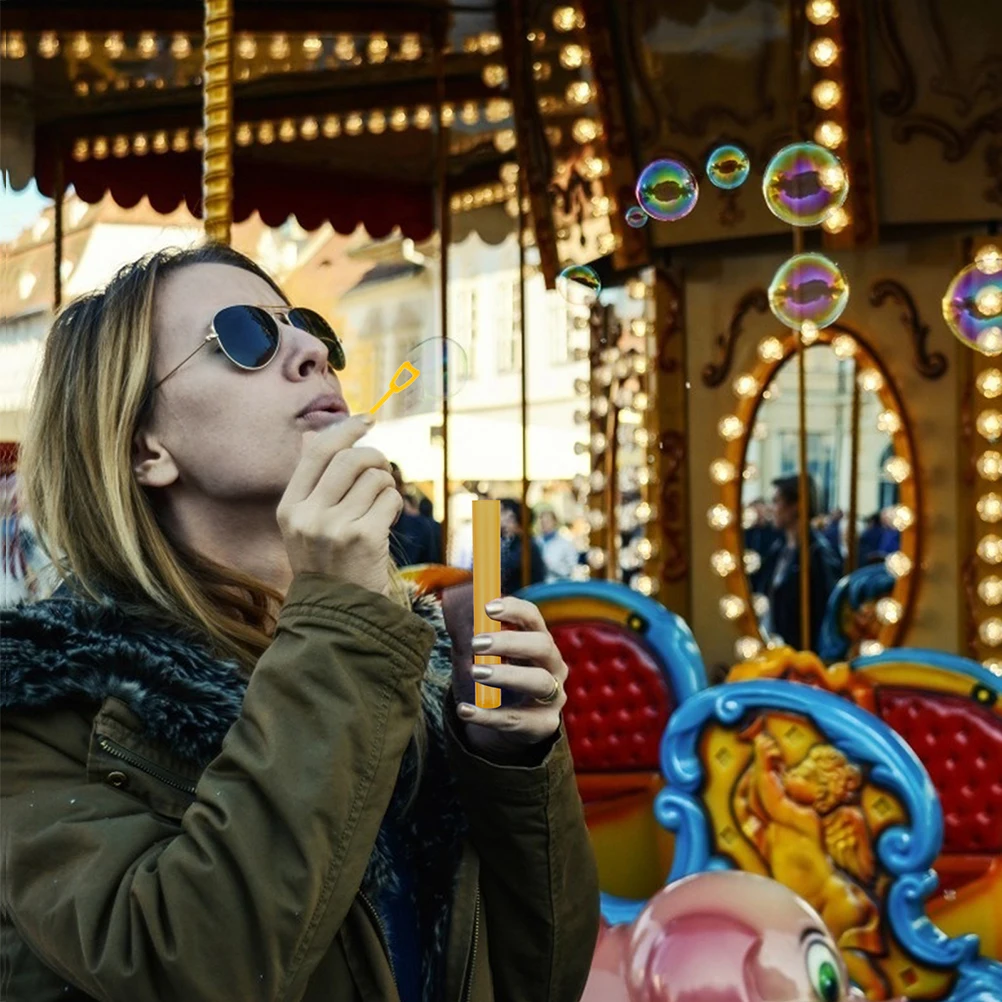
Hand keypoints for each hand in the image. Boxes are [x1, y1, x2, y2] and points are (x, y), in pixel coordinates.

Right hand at [277, 415, 401, 595]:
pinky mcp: (363, 538)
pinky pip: (388, 499)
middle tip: (383, 470)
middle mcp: (308, 515)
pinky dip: (393, 506)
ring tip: (380, 507)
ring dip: (386, 487)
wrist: (336, 613)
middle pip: (350, 459)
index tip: (366, 420)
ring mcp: (334, 527)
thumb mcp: (303, 524)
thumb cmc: (325, 563)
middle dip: (375, 457)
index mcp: (289, 507)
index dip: (344, 430)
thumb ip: (309, 481)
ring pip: (374, 478)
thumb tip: (310, 436)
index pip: (317, 451)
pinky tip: (385, 523)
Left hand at [442, 586, 567, 760]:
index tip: (487, 608)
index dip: (513, 609)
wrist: (503, 725)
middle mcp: (553, 665)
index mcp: (538, 641)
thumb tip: (450, 601)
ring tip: (475, 672)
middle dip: (510, 641)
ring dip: (506, 674)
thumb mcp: (480, 655)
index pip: (533, 618)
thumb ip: (469, 630)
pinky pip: (516, 720)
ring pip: (538, 681)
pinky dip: (487, 715)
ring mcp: (553, 696)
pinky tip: (464, 710)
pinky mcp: (542, 724)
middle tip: (476, 644)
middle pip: (542, 645)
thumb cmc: (493, 680)